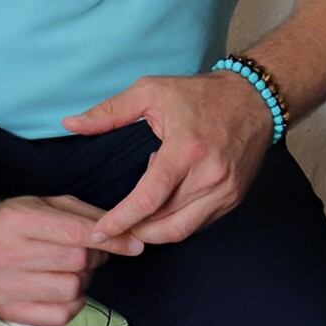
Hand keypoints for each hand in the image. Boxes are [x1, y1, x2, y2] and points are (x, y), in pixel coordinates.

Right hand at [0, 195, 140, 325]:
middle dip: (93, 256)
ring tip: (69, 269)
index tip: (136, 245)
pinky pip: (61, 315)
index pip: (75, 233)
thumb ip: (87, 215)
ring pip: (72, 289)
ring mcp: (4, 287)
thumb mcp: (46, 204)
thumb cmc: (16, 222)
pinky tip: (62, 288)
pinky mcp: (7, 312)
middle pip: (77, 262)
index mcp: (16, 221)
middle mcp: (5, 255)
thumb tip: (127, 233)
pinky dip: (72, 302)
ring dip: (82, 279)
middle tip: (85, 251)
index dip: (111, 240)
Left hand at [67, 72, 275, 245]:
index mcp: (186, 150)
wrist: (255, 98)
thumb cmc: (201, 94)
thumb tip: (70, 125)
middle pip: (164, 223)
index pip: (148, 199)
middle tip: (112, 231)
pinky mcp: (234, 198)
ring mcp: (226, 190)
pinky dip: (176, 225)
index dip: (121, 220)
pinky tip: (162, 212)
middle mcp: (210, 176)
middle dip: (133, 233)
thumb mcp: (151, 91)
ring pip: (182, 230)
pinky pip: (199, 224)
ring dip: (154, 233)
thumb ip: (109, 112)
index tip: (99, 232)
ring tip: (134, 224)